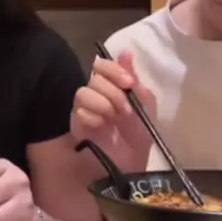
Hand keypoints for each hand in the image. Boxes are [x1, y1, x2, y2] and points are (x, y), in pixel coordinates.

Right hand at [71, 52, 156, 172]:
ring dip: (102, 103)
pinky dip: (92, 117)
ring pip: (83, 92)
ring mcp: (84, 109)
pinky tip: (100, 127)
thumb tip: (126, 52)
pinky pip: (78, 112)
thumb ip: (135, 82)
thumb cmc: (139, 138)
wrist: (130, 167)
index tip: (128, 83)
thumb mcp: (145, 108)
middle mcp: (96, 95)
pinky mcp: (75, 126)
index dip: (114, 70)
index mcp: (113, 87)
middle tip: (125, 110)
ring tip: (113, 119)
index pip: (103, 65)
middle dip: (113, 92)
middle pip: (94, 78)